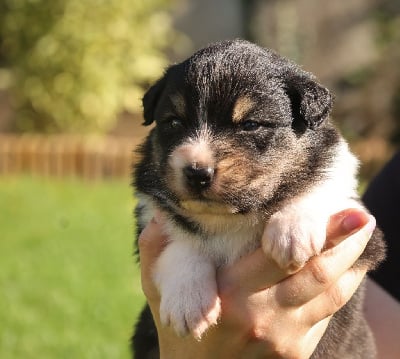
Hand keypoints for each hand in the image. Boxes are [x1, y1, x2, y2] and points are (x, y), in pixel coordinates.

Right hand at [138, 209, 374, 358]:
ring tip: (363, 234)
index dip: (315, 233)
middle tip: (360, 215)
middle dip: (344, 242)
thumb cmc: (178, 328)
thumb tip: (163, 211)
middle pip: (316, 274)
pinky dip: (343, 288)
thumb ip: (156, 246)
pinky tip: (350, 268)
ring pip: (330, 295)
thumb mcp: (159, 286)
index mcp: (230, 294)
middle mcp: (262, 316)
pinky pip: (327, 315)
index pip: (281, 258)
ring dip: (351, 262)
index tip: (339, 209)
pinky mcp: (295, 353)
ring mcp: (284, 338)